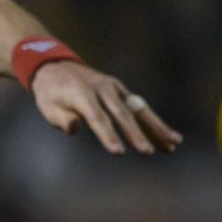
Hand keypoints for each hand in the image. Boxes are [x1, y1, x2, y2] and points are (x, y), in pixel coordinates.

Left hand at [30, 62, 182, 155]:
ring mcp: (115, 88)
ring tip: (173, 144)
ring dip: (156, 127)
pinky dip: (155, 123)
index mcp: (81, 93)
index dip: (107, 135)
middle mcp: (102, 88)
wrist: (57, 68)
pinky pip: (140, 108)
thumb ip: (61, 118)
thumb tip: (74, 128)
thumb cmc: (51, 94)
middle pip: (121, 114)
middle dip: (135, 134)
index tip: (118, 152)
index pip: (97, 117)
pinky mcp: (122, 91)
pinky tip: (171, 138)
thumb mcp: (47, 106)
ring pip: (138, 110)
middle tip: (146, 152)